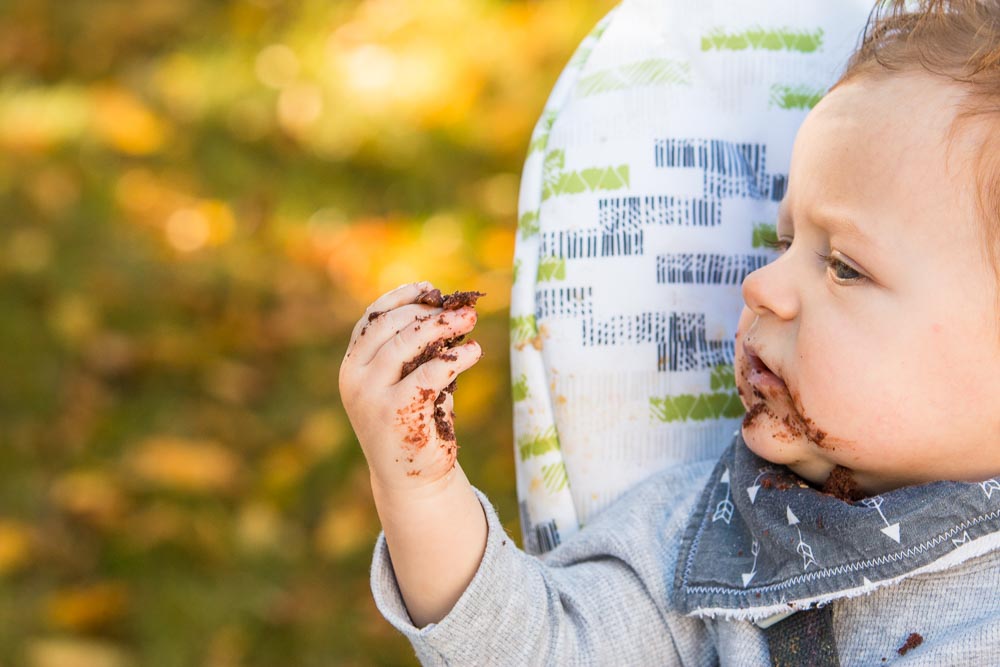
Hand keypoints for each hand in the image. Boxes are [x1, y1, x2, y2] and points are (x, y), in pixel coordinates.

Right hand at [339, 282, 482, 492]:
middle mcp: (355, 378)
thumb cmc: (415, 423)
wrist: (413, 481)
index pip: (370, 319)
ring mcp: (371, 395)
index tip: (431, 290)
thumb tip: (448, 308)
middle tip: (463, 309)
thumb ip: (416, 349)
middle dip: (428, 312)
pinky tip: (474, 352)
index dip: (401, 297)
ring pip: (406, 342)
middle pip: (389, 325)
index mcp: (352, 366)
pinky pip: (430, 372)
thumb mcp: (408, 380)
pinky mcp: (395, 412)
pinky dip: (455, 358)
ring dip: (443, 326)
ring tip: (470, 319)